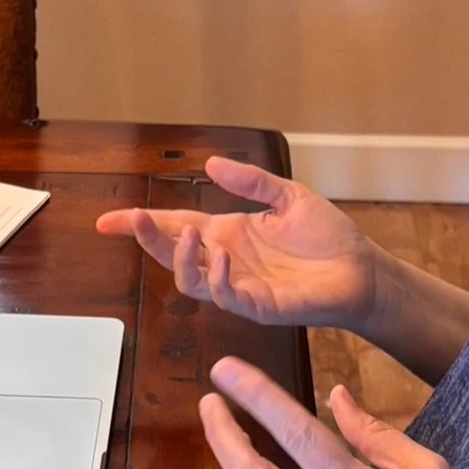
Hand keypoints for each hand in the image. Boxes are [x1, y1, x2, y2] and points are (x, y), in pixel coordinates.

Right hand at [95, 157, 380, 330]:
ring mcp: (239, 286)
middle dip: (147, 240)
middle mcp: (227, 261)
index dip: (142, 225)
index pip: (175, 227)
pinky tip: (220, 255)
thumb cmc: (328, 238)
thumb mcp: (287, 196)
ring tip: (186, 235)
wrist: (362, 270)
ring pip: (190, 281)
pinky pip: (226, 297)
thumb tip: (211, 162)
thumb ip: (250, 182)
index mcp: (229, 234)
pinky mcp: (258, 306)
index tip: (106, 221)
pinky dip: (216, 278)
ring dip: (180, 260)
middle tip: (134, 221)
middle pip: (172, 255)